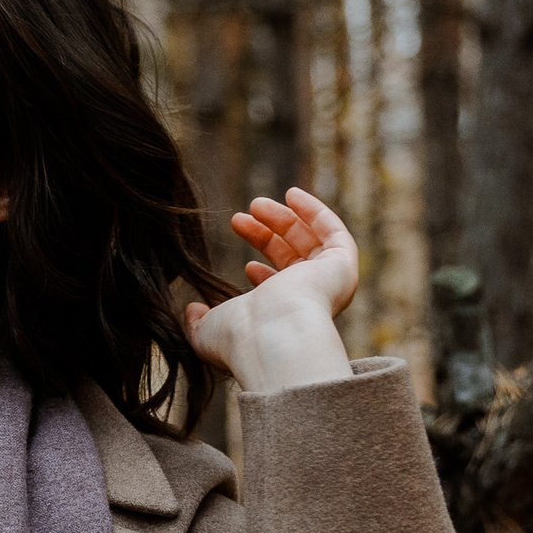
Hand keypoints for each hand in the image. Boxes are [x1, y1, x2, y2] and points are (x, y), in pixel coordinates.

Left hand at [185, 188, 359, 394]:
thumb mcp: (207, 332)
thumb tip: (191, 309)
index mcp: (287, 319)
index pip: (282, 293)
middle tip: (238, 218)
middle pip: (292, 259)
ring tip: (254, 205)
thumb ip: (197, 321)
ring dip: (283, 220)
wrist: (271, 336)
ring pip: (309, 242)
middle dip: (265, 236)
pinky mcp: (341, 265)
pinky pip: (333, 231)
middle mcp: (312, 302)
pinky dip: (314, 211)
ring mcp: (328, 283)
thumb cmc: (239, 338)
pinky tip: (291, 194)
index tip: (244, 264)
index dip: (263, 274)